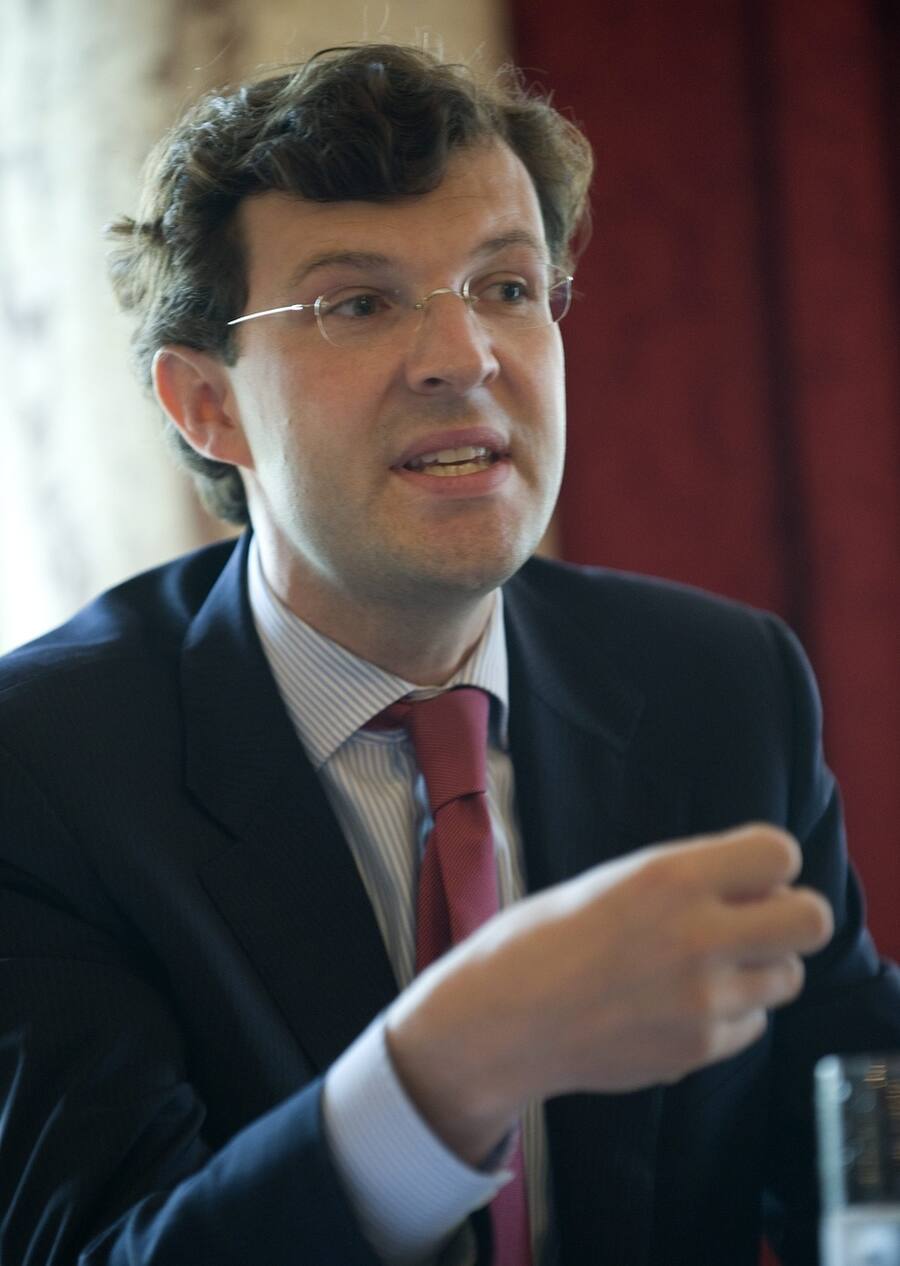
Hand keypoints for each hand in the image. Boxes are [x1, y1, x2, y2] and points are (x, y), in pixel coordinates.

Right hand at [385, 823, 832, 1165]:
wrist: (501, 1020)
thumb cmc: (543, 939)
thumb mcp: (614, 881)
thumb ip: (686, 880)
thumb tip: (751, 884)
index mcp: (669, 877)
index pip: (779, 854)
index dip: (768, 865)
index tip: (748, 876)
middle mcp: (696, 935)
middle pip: (811, 920)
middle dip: (789, 917)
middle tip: (753, 922)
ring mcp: (703, 1000)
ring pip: (788, 976)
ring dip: (760, 968)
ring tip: (709, 967)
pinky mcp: (698, 1050)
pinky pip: (753, 1024)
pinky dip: (729, 1015)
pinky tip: (679, 1006)